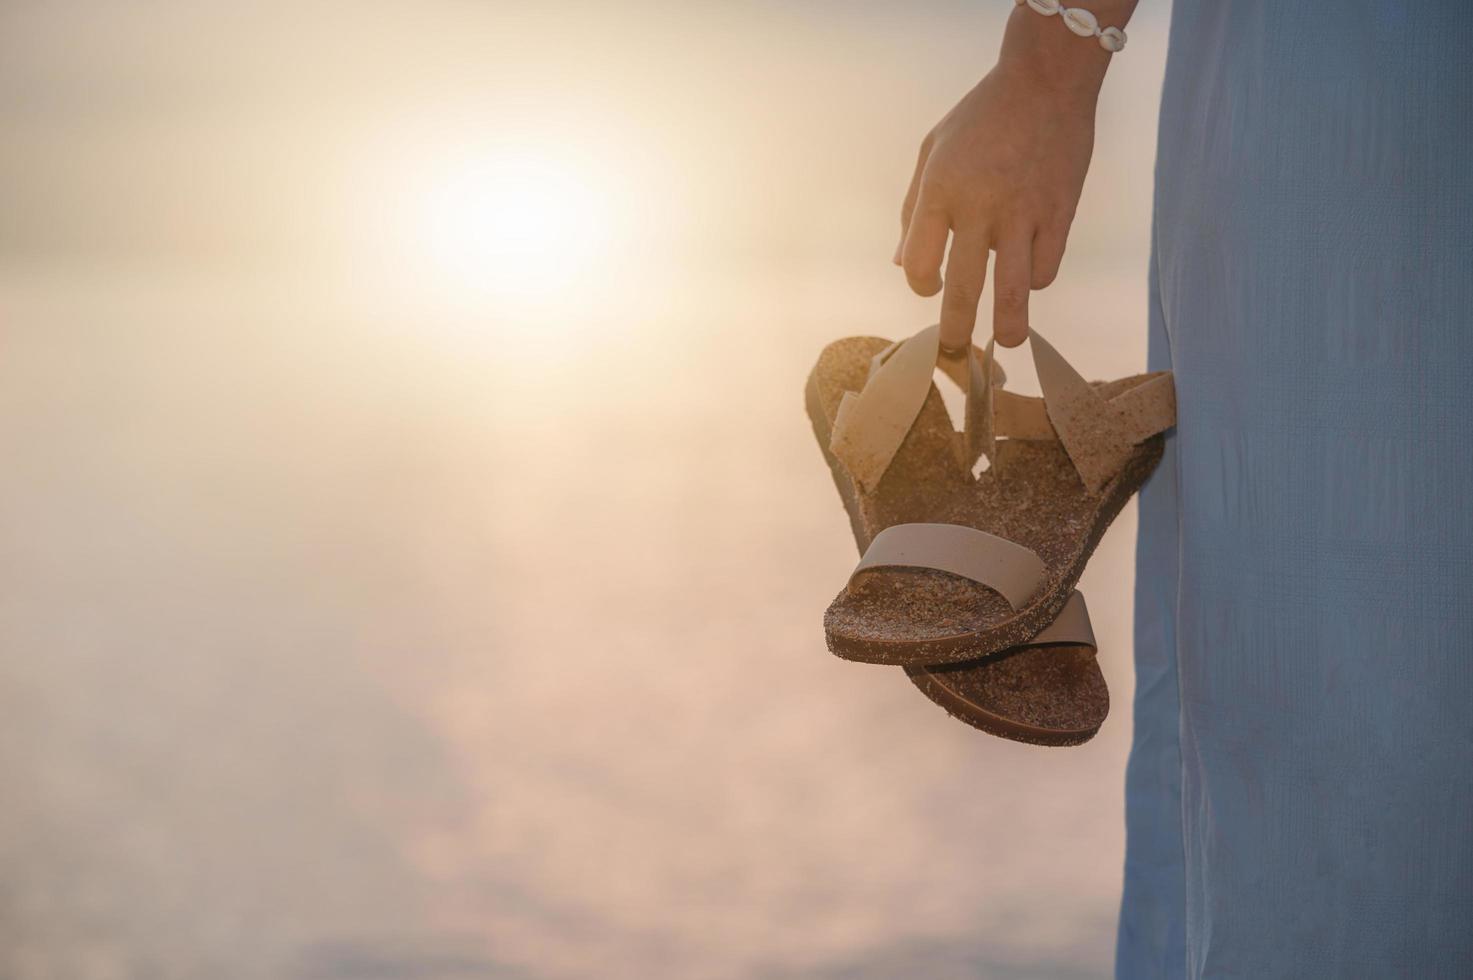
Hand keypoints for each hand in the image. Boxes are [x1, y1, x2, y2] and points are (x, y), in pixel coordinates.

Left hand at [896, 12, 1114, 348]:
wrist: (1046, 81)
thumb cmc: (981, 118)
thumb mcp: (931, 152)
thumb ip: (913, 210)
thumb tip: (902, 264)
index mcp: (940, 192)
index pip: (919, 262)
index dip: (920, 285)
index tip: (930, 285)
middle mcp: (980, 208)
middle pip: (965, 289)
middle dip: (957, 329)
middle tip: (955, 349)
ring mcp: (1023, 214)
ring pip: (1016, 290)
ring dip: (1009, 326)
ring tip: (1006, 341)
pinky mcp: (1059, 214)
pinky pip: (1047, 268)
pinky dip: (1038, 280)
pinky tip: (1031, 278)